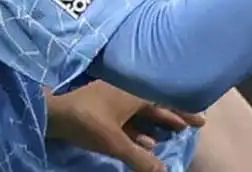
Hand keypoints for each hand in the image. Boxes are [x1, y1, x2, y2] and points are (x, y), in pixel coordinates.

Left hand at [46, 81, 205, 171]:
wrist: (50, 110)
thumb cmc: (86, 120)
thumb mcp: (115, 143)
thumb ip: (141, 160)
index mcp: (135, 91)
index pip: (167, 101)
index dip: (184, 112)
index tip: (201, 120)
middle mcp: (127, 91)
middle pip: (156, 105)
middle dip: (174, 117)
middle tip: (194, 125)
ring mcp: (112, 99)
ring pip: (141, 113)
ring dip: (156, 125)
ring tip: (170, 137)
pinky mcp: (100, 109)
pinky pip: (127, 119)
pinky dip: (137, 130)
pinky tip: (144, 142)